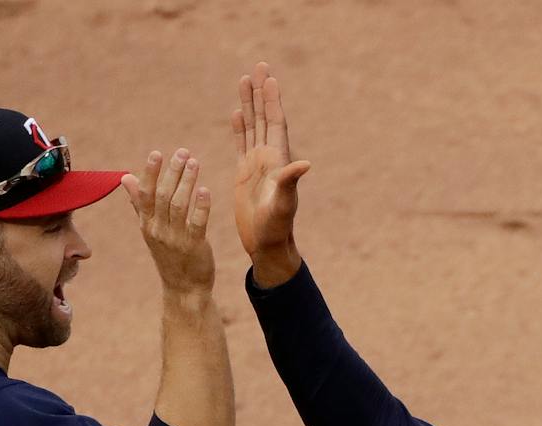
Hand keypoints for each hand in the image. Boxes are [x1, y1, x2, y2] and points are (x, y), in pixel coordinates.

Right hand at [121, 148, 214, 294]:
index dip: (150, 173)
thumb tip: (125, 178)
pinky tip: (205, 190)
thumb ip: (139, 203)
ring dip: (186, 182)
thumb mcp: (150, 230)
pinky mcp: (193, 246)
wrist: (184, 288)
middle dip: (172, 172)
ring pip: (178, 205)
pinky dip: (200, 206)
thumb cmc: (169, 255)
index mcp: (147, 224)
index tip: (157, 153)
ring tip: (195, 163)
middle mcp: (158, 230)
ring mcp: (175, 239)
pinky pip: (196, 223)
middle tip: (183, 153)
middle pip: (162, 195)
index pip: (145, 194)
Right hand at [232, 61, 309, 284]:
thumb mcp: (283, 203)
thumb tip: (305, 164)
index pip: (275, 122)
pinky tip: (236, 113)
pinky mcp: (244, 173)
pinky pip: (241, 143)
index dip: (272, 100)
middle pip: (264, 117)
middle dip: (261, 92)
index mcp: (278, 159)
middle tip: (259, 66)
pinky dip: (239, 127)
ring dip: (249, 104)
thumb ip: (291, 181)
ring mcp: (256, 164)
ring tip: (244, 80)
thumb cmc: (277, 226)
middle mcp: (269, 157)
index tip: (269, 77)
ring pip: (252, 126)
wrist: (266, 243)